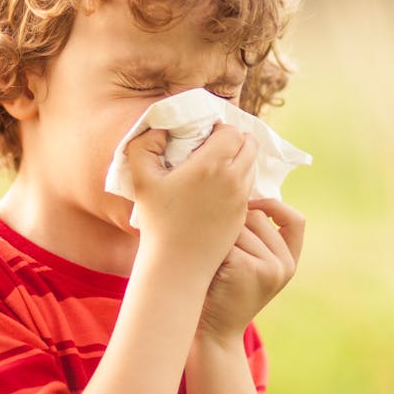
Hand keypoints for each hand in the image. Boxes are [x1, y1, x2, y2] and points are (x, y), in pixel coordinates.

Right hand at [126, 124, 256, 277]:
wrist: (177, 264)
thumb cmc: (157, 221)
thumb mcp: (141, 178)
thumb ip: (145, 145)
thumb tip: (160, 128)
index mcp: (212, 165)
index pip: (232, 131)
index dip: (219, 128)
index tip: (203, 135)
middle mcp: (233, 179)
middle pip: (250, 145)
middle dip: (235, 140)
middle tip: (214, 145)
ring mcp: (241, 199)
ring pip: (251, 166)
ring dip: (239, 159)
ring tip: (215, 165)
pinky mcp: (243, 215)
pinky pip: (248, 187)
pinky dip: (238, 180)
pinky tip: (217, 187)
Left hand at [197, 199, 304, 345]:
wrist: (212, 332)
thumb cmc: (222, 292)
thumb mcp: (250, 265)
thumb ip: (256, 237)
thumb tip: (241, 190)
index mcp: (289, 261)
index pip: (296, 220)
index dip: (274, 206)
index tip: (250, 205)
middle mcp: (285, 265)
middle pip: (258, 216)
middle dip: (233, 224)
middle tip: (216, 250)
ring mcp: (270, 267)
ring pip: (239, 225)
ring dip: (219, 236)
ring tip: (211, 261)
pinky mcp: (249, 267)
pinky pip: (226, 238)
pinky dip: (211, 247)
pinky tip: (206, 267)